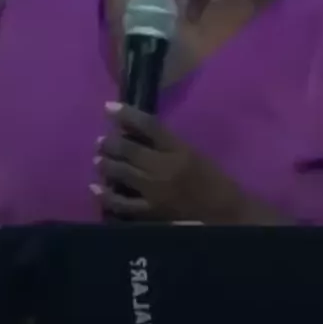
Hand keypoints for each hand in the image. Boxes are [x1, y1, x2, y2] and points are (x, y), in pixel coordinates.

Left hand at [90, 102, 244, 222]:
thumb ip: (167, 144)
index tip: (109, 108)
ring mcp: (155, 191)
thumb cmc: (212, 181)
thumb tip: (135, 133)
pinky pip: (121, 203)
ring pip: (121, 173)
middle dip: (110, 142)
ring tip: (99, 159)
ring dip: (106, 164)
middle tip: (101, 141)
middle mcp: (164, 168)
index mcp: (180, 150)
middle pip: (129, 149)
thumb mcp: (194, 154)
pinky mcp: (150, 213)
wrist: (225, 215)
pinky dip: (106, 195)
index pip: (149, 125)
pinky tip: (97, 189)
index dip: (126, 114)